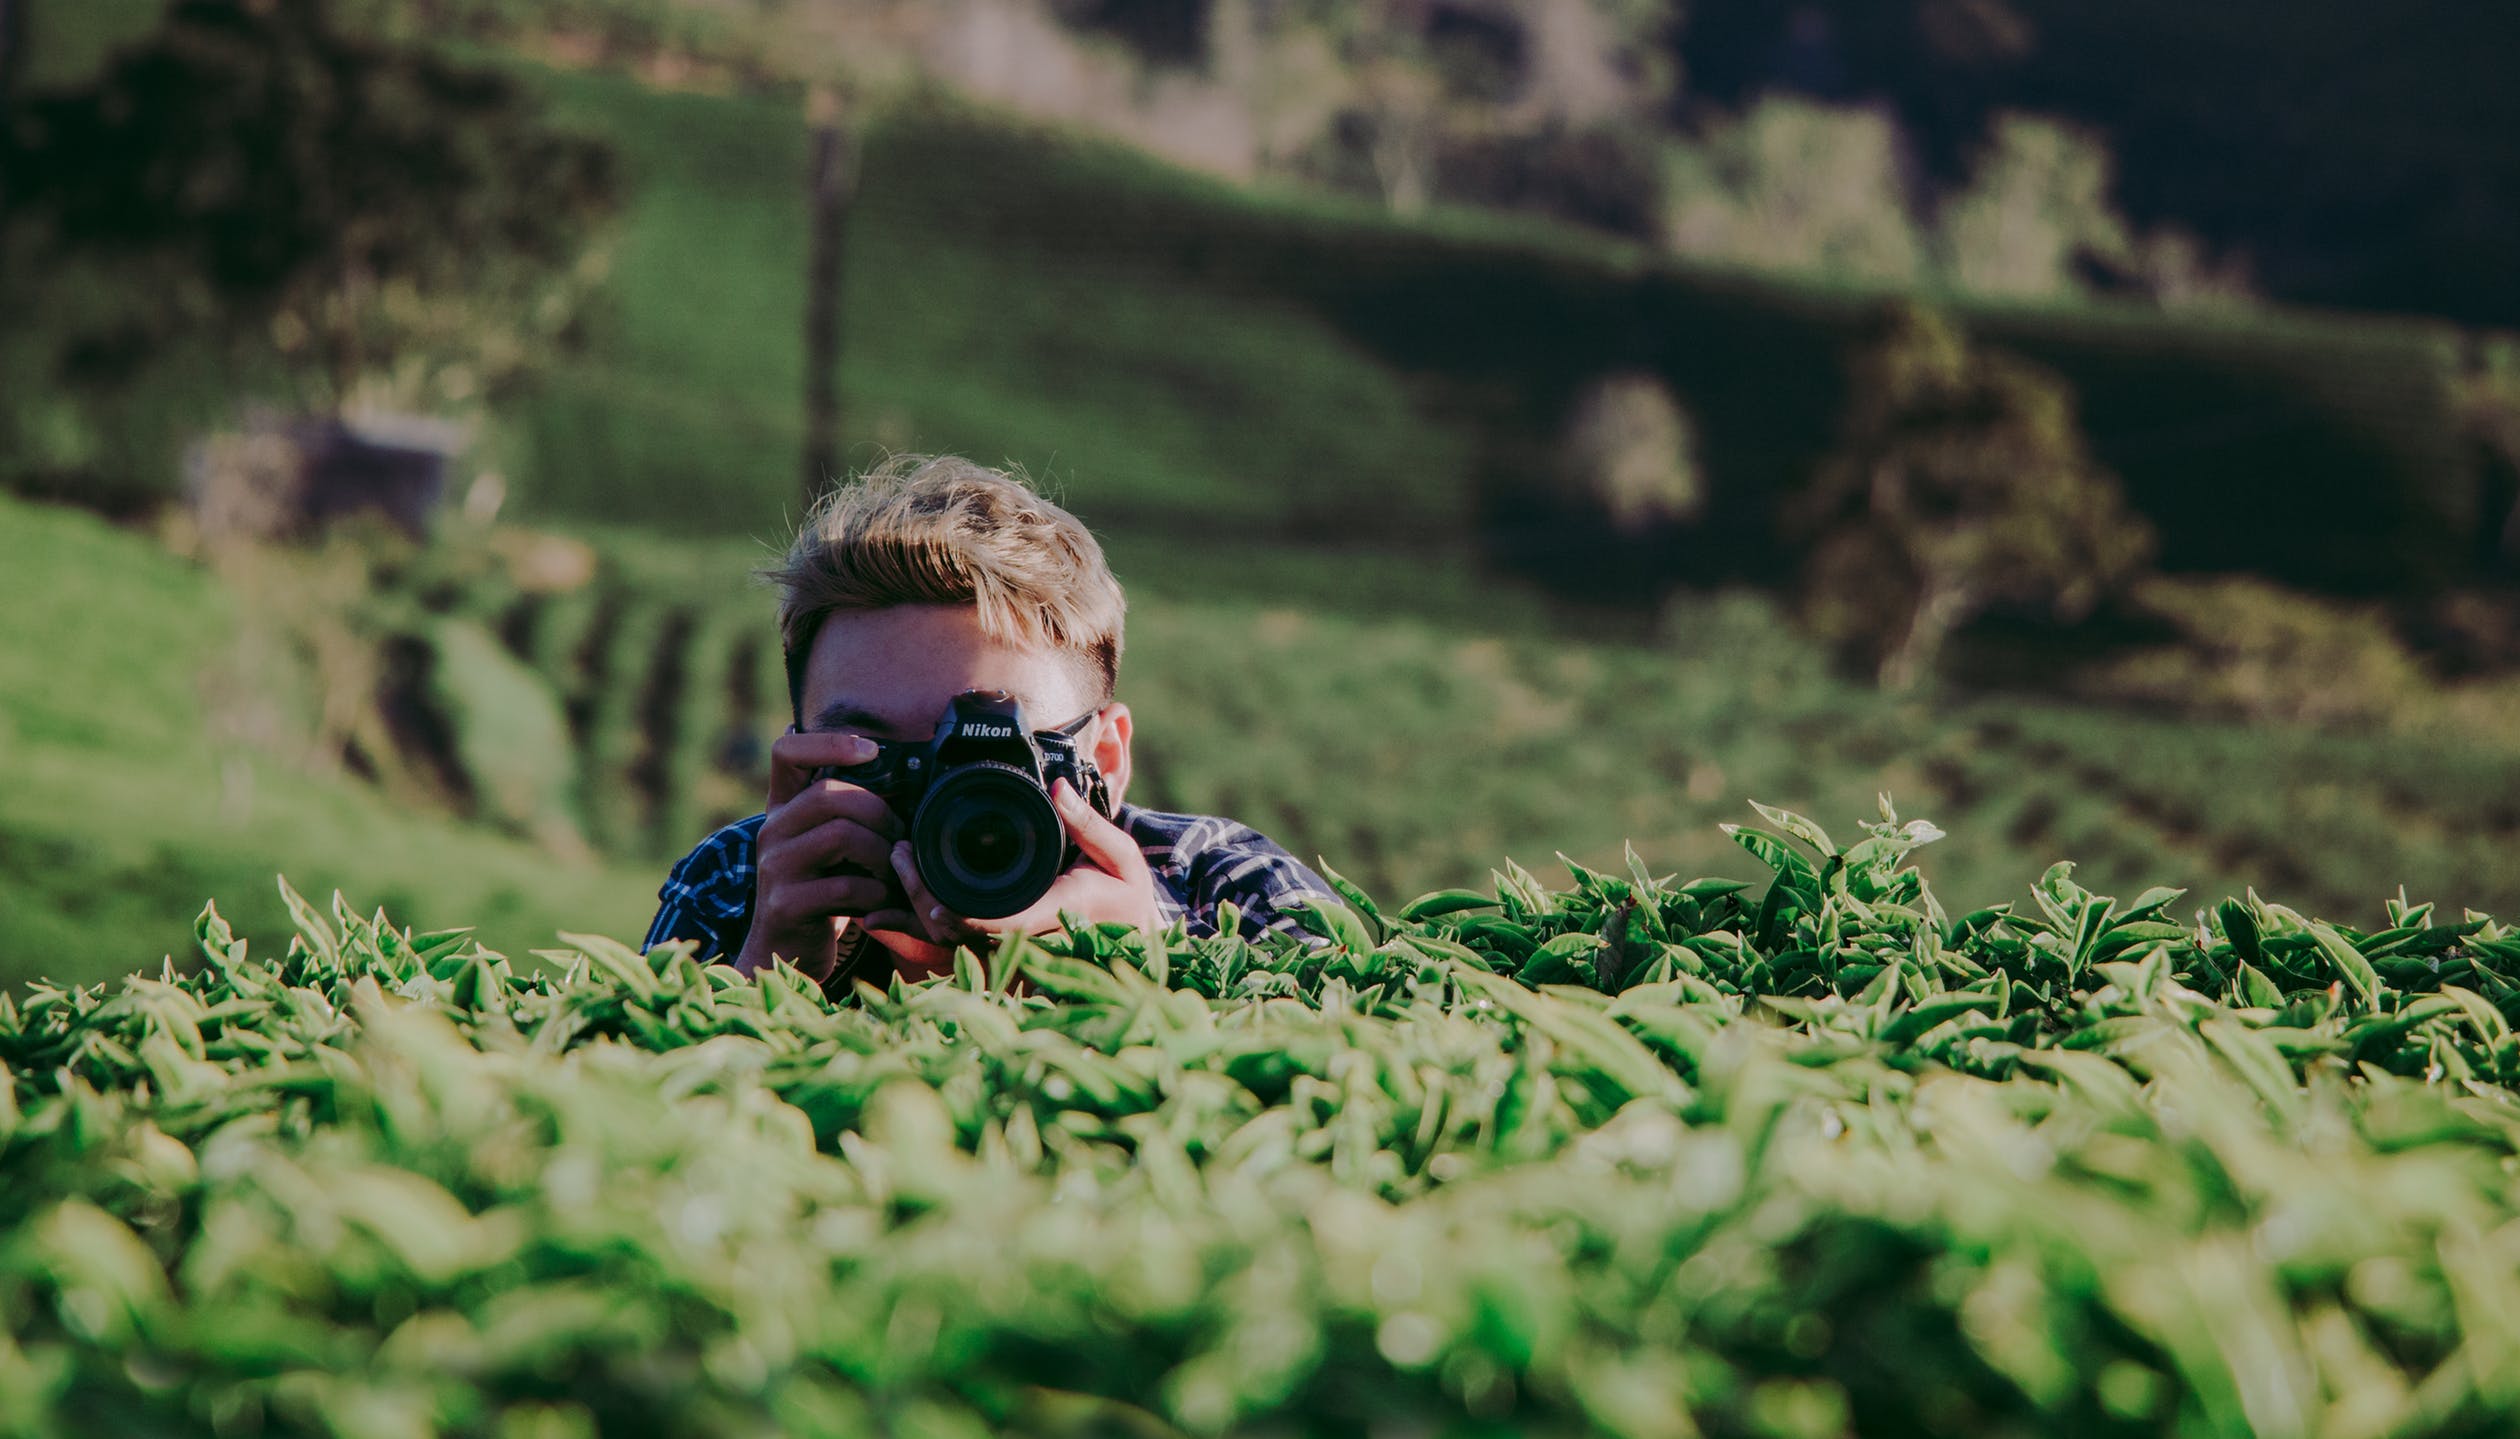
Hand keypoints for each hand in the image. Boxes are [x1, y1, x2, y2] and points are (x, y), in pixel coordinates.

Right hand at [734, 730, 914, 983]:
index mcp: (783, 808)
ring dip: (882, 854)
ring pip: (841, 835)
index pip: (786, 752)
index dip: (828, 741)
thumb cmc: (823, 891)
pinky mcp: (785, 905)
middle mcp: (771, 830)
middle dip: (880, 813)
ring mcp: (774, 868)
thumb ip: (852, 814)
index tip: (873, 750)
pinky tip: (884, 903)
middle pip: (829, 794)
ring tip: (893, 874)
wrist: (787, 952)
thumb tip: (913, 784)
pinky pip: (845, 887)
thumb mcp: (831, 847)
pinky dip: (877, 894)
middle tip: (900, 840)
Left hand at [875, 779, 1161, 971]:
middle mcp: (1030, 943)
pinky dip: (919, 938)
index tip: (932, 893)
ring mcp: (1013, 955)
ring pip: (953, 949)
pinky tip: (889, 914)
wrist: (1136, 942)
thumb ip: (1089, 822)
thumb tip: (1058, 787)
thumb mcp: (1122, 856)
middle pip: (965, 937)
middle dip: (923, 905)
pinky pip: (953, 953)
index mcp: (1060, 914)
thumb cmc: (1128, 898)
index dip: (966, 915)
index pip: (1004, 922)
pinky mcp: (1001, 956)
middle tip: (898, 857)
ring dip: (914, 921)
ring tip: (889, 878)